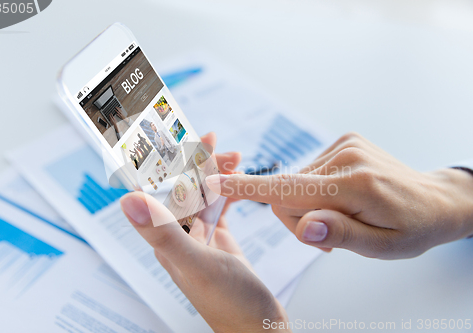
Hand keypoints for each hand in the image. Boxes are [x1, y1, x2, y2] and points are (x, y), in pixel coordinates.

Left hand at [121, 133, 289, 332]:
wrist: (259, 329)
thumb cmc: (230, 305)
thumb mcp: (196, 264)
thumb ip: (163, 233)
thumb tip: (127, 199)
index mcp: (168, 239)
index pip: (156, 191)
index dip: (159, 162)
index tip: (169, 136)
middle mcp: (180, 236)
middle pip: (182, 188)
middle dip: (198, 161)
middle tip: (215, 140)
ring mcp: (201, 239)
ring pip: (203, 195)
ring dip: (216, 174)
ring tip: (235, 158)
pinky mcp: (220, 242)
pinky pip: (219, 208)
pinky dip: (228, 192)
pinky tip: (237, 183)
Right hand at [205, 132, 472, 258]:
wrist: (435, 200)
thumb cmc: (411, 228)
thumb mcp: (382, 247)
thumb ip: (341, 234)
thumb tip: (304, 227)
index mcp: (354, 185)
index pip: (288, 189)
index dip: (247, 189)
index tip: (213, 182)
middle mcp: (346, 158)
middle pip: (287, 193)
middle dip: (298, 218)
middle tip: (329, 235)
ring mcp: (345, 145)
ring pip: (296, 183)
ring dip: (308, 205)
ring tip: (341, 217)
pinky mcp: (344, 141)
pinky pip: (309, 171)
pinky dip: (316, 190)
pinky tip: (341, 199)